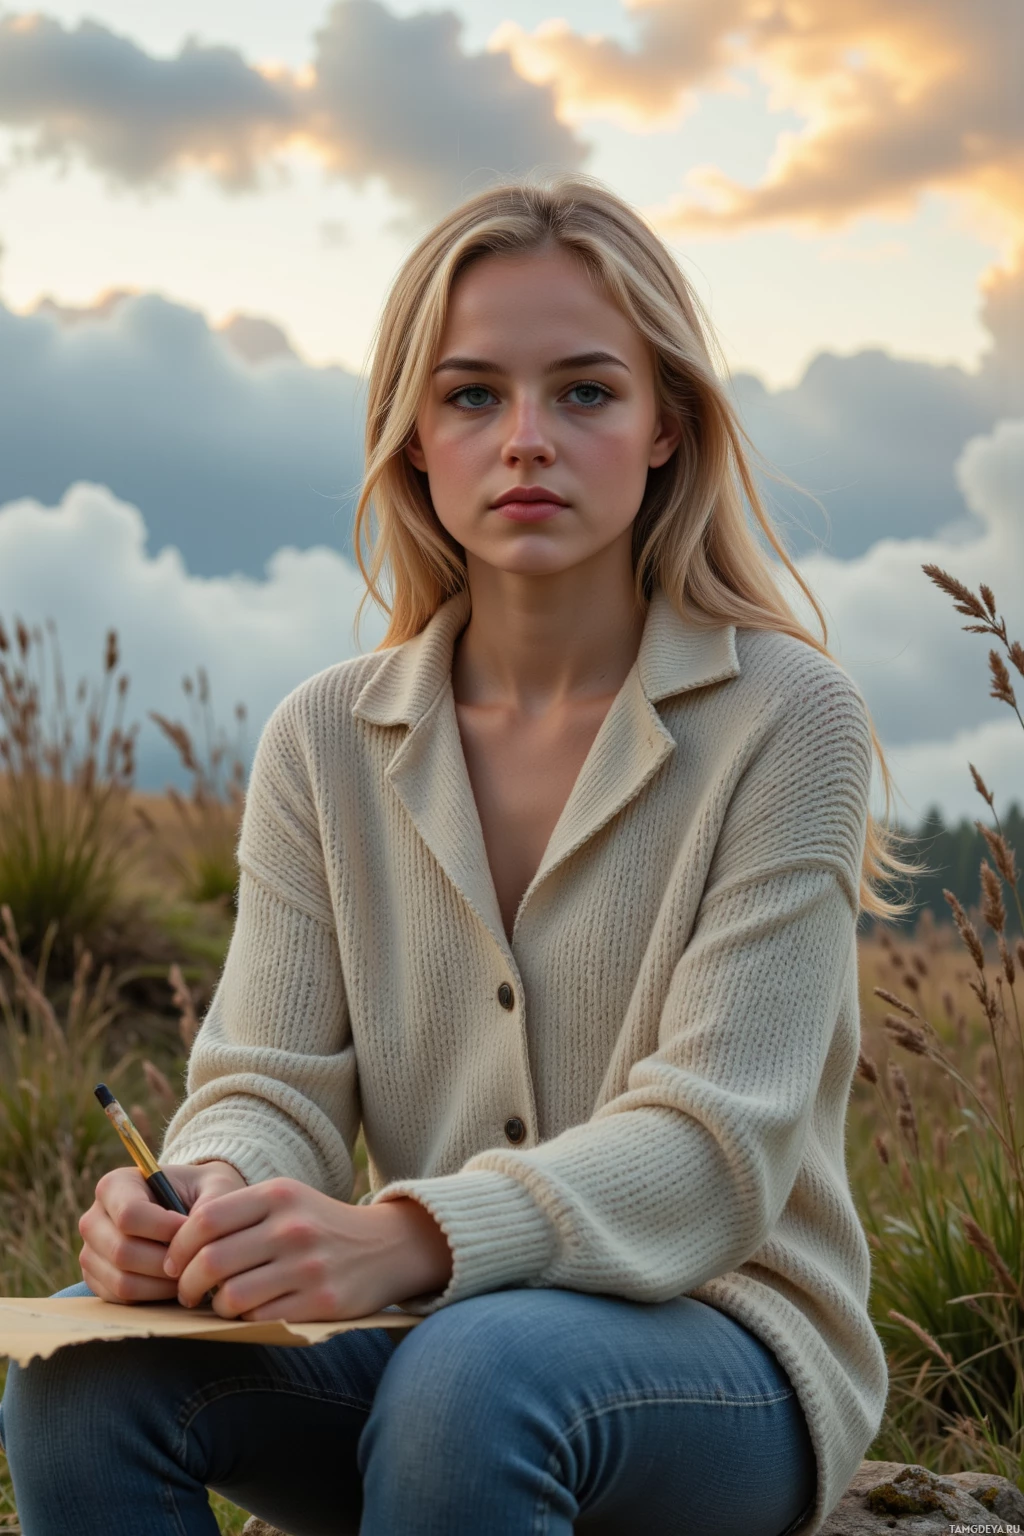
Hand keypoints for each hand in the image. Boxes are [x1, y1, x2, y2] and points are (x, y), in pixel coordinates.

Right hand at [78, 1161, 248, 1303]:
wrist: (192, 1210)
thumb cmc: (203, 1195)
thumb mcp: (214, 1188)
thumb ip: (210, 1205)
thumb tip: (191, 1239)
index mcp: (115, 1186)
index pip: (129, 1215)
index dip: (165, 1229)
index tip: (191, 1231)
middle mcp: (94, 1219)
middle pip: (123, 1252)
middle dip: (166, 1261)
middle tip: (194, 1260)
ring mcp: (91, 1252)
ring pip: (122, 1281)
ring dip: (161, 1283)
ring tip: (188, 1272)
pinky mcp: (96, 1280)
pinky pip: (121, 1299)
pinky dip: (151, 1297)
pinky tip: (173, 1284)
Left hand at [162, 1178, 453, 1321]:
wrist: (386, 1246)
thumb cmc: (320, 1224)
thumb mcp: (286, 1200)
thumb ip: (238, 1215)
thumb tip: (177, 1251)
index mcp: (278, 1195)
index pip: (205, 1220)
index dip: (178, 1247)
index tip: (173, 1263)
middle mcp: (292, 1227)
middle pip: (210, 1261)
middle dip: (186, 1285)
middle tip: (186, 1293)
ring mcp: (308, 1265)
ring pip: (230, 1297)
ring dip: (216, 1307)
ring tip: (221, 1304)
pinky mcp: (321, 1301)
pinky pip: (260, 1318)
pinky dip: (246, 1320)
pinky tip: (252, 1312)